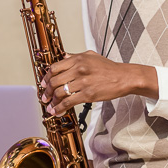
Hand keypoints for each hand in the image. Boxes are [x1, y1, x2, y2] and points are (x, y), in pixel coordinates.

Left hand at [40, 51, 157, 116]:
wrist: (124, 77)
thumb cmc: (109, 68)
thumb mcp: (91, 56)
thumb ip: (75, 56)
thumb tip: (63, 56)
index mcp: (78, 59)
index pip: (55, 68)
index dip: (46, 77)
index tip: (43, 83)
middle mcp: (79, 69)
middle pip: (55, 81)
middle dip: (47, 91)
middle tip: (45, 97)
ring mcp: (83, 82)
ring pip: (60, 92)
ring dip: (52, 101)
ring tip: (50, 106)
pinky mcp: (88, 94)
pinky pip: (69, 102)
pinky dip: (60, 108)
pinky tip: (57, 111)